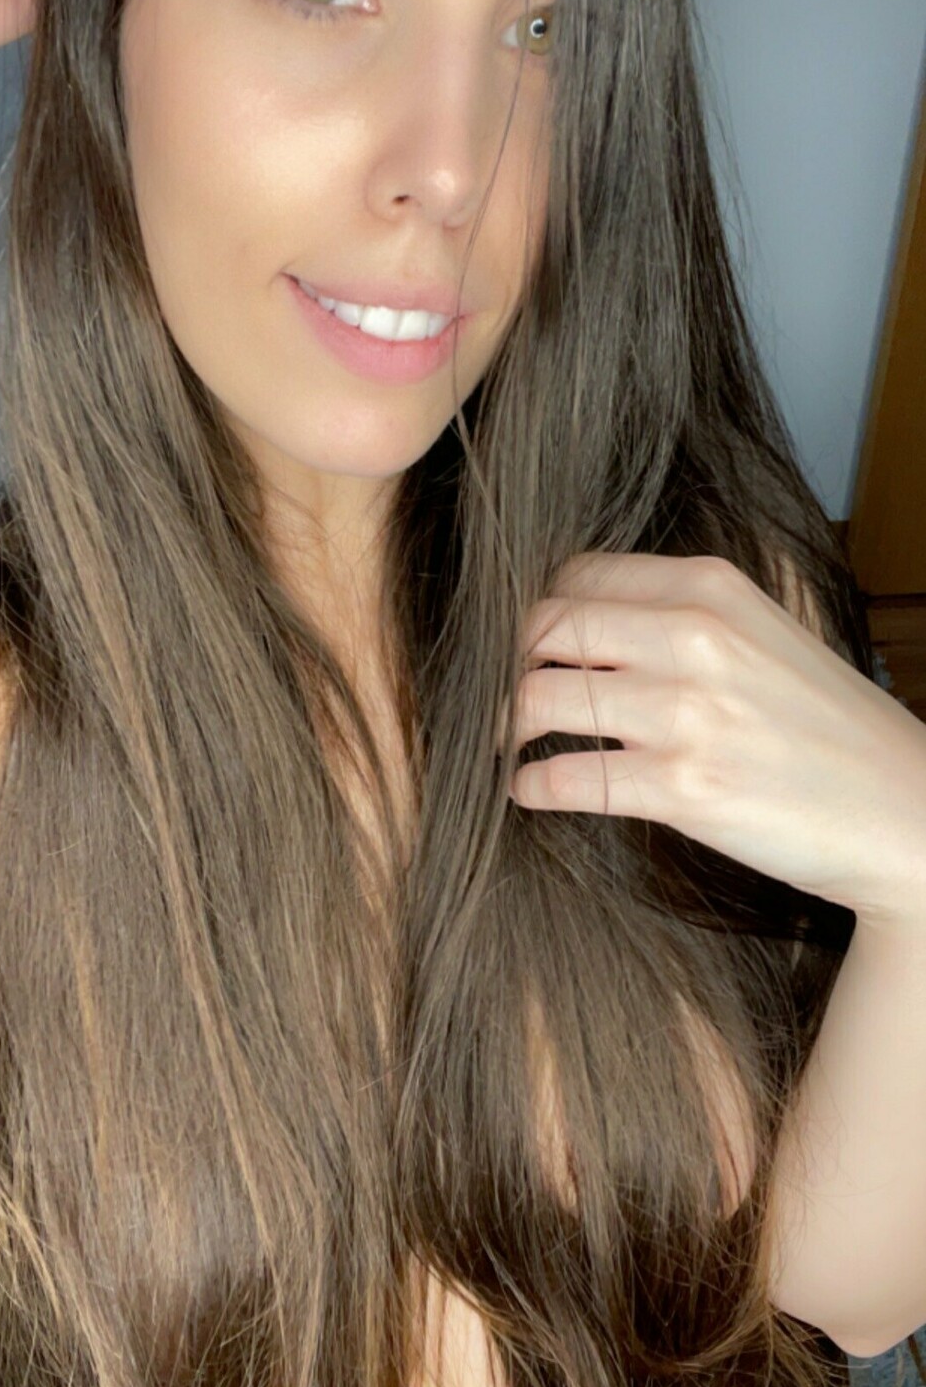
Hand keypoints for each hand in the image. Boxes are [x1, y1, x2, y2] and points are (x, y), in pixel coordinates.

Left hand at [503, 551, 925, 927]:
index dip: (534, 614)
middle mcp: (694, 637)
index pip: (575, 576)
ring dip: (504, 728)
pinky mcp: (683, 788)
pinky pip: (565, 780)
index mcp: (710, 587)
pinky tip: (530, 791)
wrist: (900, 810)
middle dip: (505, 666)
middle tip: (501, 696)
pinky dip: (530, 787)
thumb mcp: (762, 633)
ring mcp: (687, 713)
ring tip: (508, 745)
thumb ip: (681, 615)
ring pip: (536, 700)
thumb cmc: (824, 726)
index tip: (523, 647)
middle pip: (541, 630)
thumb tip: (582, 619)